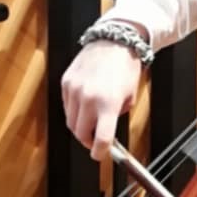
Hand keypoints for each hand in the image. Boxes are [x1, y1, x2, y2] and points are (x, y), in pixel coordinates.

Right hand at [61, 41, 142, 160]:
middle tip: (96, 140)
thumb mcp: (130, 96)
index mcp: (108, 103)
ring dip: (80, 126)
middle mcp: (88, 98)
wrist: (113, 41)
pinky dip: (74, 110)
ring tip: (91, 121)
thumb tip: (107, 130)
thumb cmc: (125, 67)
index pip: (100, 139)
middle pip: (80, 133)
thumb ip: (117, 115)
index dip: (100, 152)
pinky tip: (85, 104)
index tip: (100, 155)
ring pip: (71, 121)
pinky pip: (66, 105)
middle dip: (88, 141)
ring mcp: (74, 90)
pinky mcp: (66, 82)